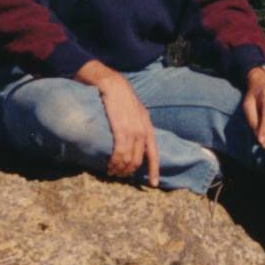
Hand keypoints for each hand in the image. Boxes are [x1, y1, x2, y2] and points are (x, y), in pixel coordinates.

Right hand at [77, 61, 159, 186]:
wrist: (109, 81)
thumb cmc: (117, 94)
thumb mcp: (132, 109)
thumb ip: (134, 123)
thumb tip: (132, 140)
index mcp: (146, 124)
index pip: (154, 151)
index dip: (154, 169)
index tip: (153, 184)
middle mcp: (142, 128)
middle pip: (139, 158)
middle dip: (129, 171)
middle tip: (119, 176)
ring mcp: (132, 128)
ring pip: (129, 157)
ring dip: (120, 168)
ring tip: (111, 172)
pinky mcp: (121, 127)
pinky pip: (120, 151)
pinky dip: (115, 161)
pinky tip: (109, 165)